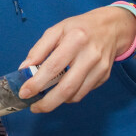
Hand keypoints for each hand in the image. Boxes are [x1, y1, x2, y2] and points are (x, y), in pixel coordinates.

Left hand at [15, 5, 135, 112]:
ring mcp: (100, 68)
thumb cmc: (79, 28)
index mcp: (75, 39)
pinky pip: (84, 92)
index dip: (37, 82)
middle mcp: (90, 55)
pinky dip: (70, 95)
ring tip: (45, 99)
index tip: (24, 93)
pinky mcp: (105, 77)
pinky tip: (62, 89)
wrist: (111, 28)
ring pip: (76, 94)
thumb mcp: (56, 30)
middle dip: (48, 102)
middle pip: (67, 87)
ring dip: (58, 101)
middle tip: (34, 107)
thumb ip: (39, 49)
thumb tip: (25, 69)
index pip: (53, 66)